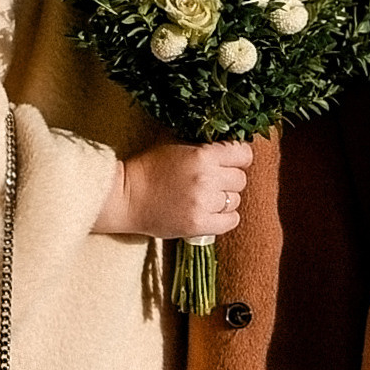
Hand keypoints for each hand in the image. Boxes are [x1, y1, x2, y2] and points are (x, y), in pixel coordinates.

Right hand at [95, 139, 253, 242]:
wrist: (125, 197)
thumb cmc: (148, 168)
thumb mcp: (175, 145)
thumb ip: (203, 145)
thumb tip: (228, 144)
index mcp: (202, 155)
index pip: (243, 154)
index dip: (239, 157)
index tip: (231, 161)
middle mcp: (207, 179)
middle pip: (240, 179)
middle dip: (228, 179)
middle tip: (213, 181)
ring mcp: (203, 203)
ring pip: (235, 200)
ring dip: (224, 199)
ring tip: (206, 198)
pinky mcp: (199, 225)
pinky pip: (231, 221)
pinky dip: (225, 217)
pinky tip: (211, 212)